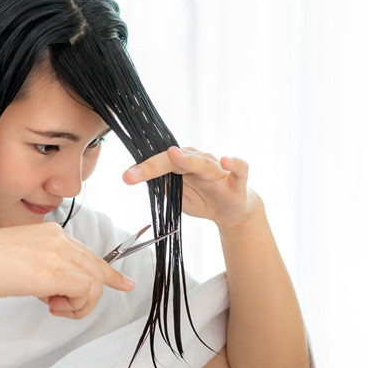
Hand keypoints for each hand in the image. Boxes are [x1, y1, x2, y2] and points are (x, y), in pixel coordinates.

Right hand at [0, 223, 133, 318]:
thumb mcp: (19, 263)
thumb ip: (41, 269)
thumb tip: (56, 289)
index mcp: (49, 232)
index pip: (86, 253)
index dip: (106, 271)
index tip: (122, 283)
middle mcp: (57, 238)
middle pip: (97, 267)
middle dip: (92, 294)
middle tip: (70, 309)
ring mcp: (56, 252)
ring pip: (95, 283)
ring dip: (78, 305)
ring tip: (52, 308)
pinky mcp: (54, 271)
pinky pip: (86, 292)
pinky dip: (76, 307)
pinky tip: (52, 307)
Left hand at [123, 146, 261, 229]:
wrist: (232, 212)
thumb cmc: (204, 199)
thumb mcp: (179, 197)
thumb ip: (164, 187)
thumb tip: (141, 178)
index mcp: (183, 164)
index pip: (161, 163)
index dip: (143, 169)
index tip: (126, 176)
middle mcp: (199, 162)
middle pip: (176, 160)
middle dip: (155, 165)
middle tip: (136, 172)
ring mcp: (218, 170)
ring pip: (203, 162)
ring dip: (188, 159)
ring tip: (174, 155)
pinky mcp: (237, 182)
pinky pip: (240, 170)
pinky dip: (235, 164)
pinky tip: (227, 160)